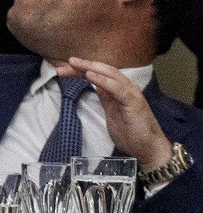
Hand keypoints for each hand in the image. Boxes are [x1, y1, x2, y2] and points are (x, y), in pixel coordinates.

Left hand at [56, 57, 172, 169]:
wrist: (148, 149)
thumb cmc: (131, 133)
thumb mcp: (112, 112)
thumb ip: (105, 98)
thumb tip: (95, 86)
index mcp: (119, 89)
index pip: (98, 73)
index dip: (80, 69)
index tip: (63, 69)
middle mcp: (125, 87)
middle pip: (102, 70)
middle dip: (82, 65)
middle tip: (64, 63)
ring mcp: (130, 93)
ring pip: (109, 74)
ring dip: (90, 67)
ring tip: (74, 63)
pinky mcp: (133, 102)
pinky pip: (116, 88)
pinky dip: (102, 80)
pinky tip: (89, 75)